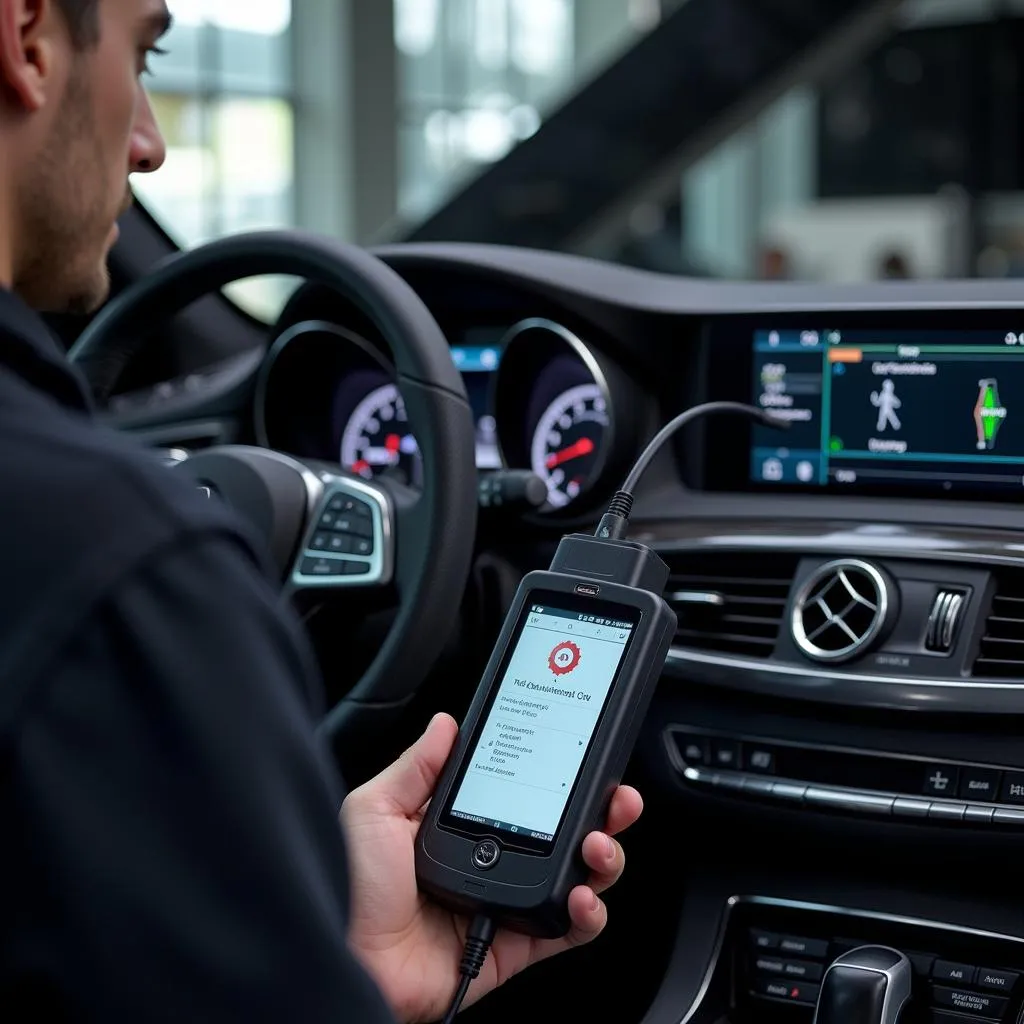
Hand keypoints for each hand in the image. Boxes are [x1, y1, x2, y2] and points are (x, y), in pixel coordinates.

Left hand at [340, 713, 642, 1022]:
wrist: (347, 962)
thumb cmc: (349, 889)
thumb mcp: (375, 810)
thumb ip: (416, 767)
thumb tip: (446, 724)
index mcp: (460, 826)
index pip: (524, 793)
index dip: (559, 776)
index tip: (583, 756)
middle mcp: (491, 861)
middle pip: (563, 832)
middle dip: (601, 813)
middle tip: (618, 799)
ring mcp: (506, 902)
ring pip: (577, 876)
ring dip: (603, 858)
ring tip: (600, 846)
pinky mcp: (515, 946)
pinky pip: (566, 931)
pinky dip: (588, 914)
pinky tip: (582, 896)